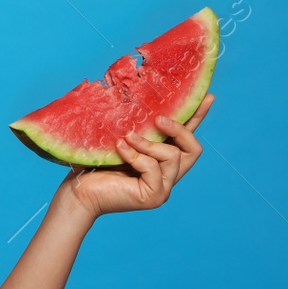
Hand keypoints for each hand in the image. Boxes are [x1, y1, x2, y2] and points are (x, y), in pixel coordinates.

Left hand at [58, 93, 214, 220]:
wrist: (78, 190)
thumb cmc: (96, 163)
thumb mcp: (122, 137)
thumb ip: (137, 124)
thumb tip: (142, 92)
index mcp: (161, 159)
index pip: (187, 138)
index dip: (198, 117)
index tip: (208, 96)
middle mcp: (167, 174)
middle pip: (193, 149)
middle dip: (179, 129)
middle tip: (159, 119)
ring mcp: (163, 188)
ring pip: (172, 156)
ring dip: (149, 144)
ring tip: (127, 138)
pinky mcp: (154, 196)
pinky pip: (153, 167)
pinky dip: (135, 156)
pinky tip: (120, 150)